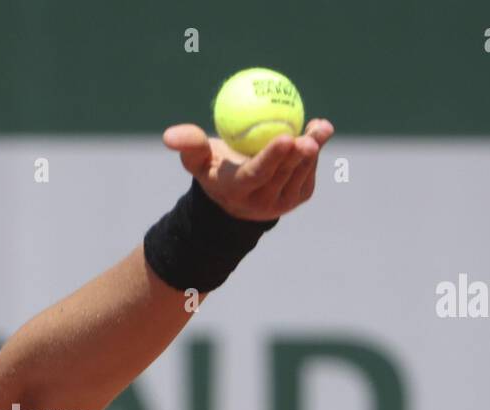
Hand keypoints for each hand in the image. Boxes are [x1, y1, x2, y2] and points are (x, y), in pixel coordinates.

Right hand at [161, 118, 334, 220]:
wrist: (235, 199)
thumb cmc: (214, 171)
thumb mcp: (198, 160)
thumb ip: (189, 145)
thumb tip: (169, 135)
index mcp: (238, 191)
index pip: (258, 174)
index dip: (273, 157)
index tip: (286, 136)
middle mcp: (262, 202)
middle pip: (285, 174)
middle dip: (300, 154)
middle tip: (310, 132)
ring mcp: (283, 202)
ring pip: (302, 173)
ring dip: (314, 149)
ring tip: (320, 127)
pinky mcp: (299, 196)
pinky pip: (309, 171)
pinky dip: (316, 151)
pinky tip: (319, 131)